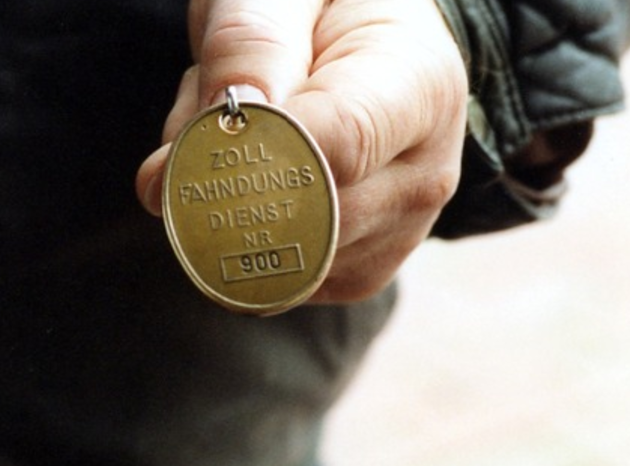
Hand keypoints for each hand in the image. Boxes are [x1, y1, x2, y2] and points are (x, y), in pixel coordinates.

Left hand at [135, 0, 467, 303]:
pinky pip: (269, 275)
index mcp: (422, 88)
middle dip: (223, 169)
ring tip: (243, 128)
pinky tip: (256, 172)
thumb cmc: (322, 8)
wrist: (362, 47)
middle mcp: (423, 175)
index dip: (261, 148)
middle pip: (302, 214)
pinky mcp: (356, 273)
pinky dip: (239, 228)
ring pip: (274, 251)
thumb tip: (236, 113)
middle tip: (205, 103)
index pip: (341, 146)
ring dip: (223, 197)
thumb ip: (253, 39)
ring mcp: (395, 233)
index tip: (209, 123)